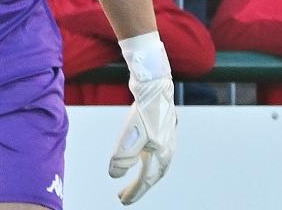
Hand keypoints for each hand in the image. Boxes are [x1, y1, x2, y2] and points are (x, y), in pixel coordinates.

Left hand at [109, 32, 176, 204]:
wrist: (154, 82)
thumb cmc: (144, 110)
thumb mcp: (130, 136)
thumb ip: (122, 157)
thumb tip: (114, 174)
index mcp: (162, 154)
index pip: (146, 180)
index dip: (134, 192)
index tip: (123, 200)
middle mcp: (167, 148)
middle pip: (152, 174)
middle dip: (138, 186)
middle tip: (124, 195)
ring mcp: (166, 137)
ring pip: (155, 163)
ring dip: (143, 174)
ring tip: (132, 179)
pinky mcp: (161, 127)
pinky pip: (154, 151)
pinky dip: (146, 160)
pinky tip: (140, 156)